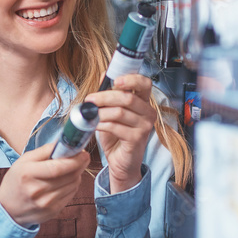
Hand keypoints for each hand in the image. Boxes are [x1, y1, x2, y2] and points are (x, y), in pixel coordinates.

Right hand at [0, 144, 89, 226]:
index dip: (75, 160)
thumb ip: (45, 150)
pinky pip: (71, 195)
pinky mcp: (53, 211)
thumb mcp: (24, 160)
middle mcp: (37, 190)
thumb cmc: (17, 181)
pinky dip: (72, 186)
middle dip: (80, 165)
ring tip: (71, 170)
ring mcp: (46, 203)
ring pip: (73, 185)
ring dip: (77, 175)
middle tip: (82, 158)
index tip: (84, 153)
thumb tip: (64, 143)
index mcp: (28, 174)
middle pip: (69, 176)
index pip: (58, 168)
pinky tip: (65, 182)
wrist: (8, 208)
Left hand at [85, 74, 156, 193]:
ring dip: (100, 112)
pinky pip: (115, 126)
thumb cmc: (117, 136)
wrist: (121, 162)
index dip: (131, 79)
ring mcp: (145, 126)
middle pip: (127, 97)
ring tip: (88, 114)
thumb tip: (104, 75)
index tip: (114, 80)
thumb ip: (110, 94)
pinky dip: (101, 124)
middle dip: (104, 97)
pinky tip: (94, 125)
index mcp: (144, 102)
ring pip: (119, 112)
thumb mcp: (111, 112)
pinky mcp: (137, 139)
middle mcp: (148, 113)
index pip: (144, 84)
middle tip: (89, 99)